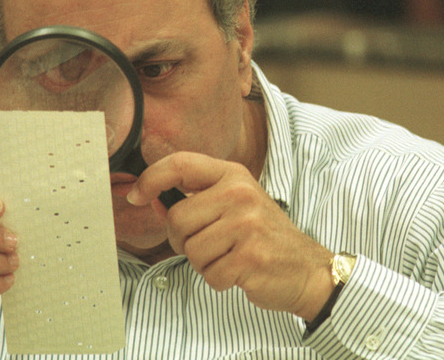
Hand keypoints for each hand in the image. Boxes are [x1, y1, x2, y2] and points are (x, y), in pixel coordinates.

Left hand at [127, 152, 334, 320]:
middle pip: (177, 218)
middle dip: (183, 240)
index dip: (151, 178)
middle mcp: (240, 194)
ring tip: (230, 257)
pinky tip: (239, 272)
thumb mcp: (235, 205)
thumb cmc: (264, 238)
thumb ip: (196, 199)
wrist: (307, 269)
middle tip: (210, 245)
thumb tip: (150, 197)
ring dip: (204, 263)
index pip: (180, 164)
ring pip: (191, 250)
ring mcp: (246, 225)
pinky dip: (219, 280)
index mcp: (234, 176)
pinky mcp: (249, 257)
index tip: (136, 194)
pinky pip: (208, 274)